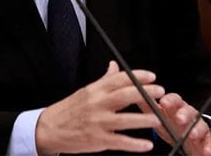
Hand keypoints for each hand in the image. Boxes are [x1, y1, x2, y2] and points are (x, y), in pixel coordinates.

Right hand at [35, 61, 164, 153]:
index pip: (118, 79)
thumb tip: (114, 66)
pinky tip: (147, 144)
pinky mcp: (97, 139)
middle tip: (161, 93)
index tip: (152, 76)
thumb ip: (103, 81)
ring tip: (158, 119)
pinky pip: (120, 141)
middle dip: (145, 93)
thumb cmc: (68, 110)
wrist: (49, 129)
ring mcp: (97, 122)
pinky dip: (135, 144)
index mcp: (94, 91)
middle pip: (124, 96)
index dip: (137, 76)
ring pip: (125, 120)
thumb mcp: (85, 92)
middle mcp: (96, 104)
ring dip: (144, 119)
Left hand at [138, 93, 210, 155]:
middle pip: (188, 110)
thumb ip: (147, 105)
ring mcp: (198, 125)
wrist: (187, 138)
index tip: (163, 103)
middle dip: (184, 114)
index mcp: (176, 107)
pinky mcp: (206, 138)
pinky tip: (206, 152)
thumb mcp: (158, 115)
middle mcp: (188, 114)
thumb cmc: (170, 123)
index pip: (174, 99)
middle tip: (178, 119)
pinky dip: (208, 147)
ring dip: (196, 129)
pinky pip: (209, 141)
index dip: (170, 100)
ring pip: (200, 125)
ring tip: (192, 134)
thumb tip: (132, 92)